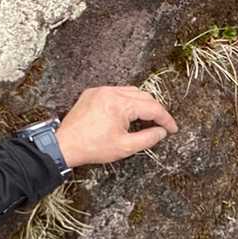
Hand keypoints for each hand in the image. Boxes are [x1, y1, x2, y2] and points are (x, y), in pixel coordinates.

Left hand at [55, 86, 178, 167]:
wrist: (64, 145)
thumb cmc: (93, 147)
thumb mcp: (125, 147)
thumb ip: (148, 138)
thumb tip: (162, 132)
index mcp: (121, 104)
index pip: (152, 107)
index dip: (166, 119)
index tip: (173, 129)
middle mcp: (111, 92)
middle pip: (143, 96)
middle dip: (155, 110)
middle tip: (161, 125)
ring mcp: (100, 90)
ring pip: (130, 92)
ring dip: (141, 104)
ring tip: (146, 120)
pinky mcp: (92, 93)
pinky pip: (115, 92)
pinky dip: (125, 101)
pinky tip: (127, 114)